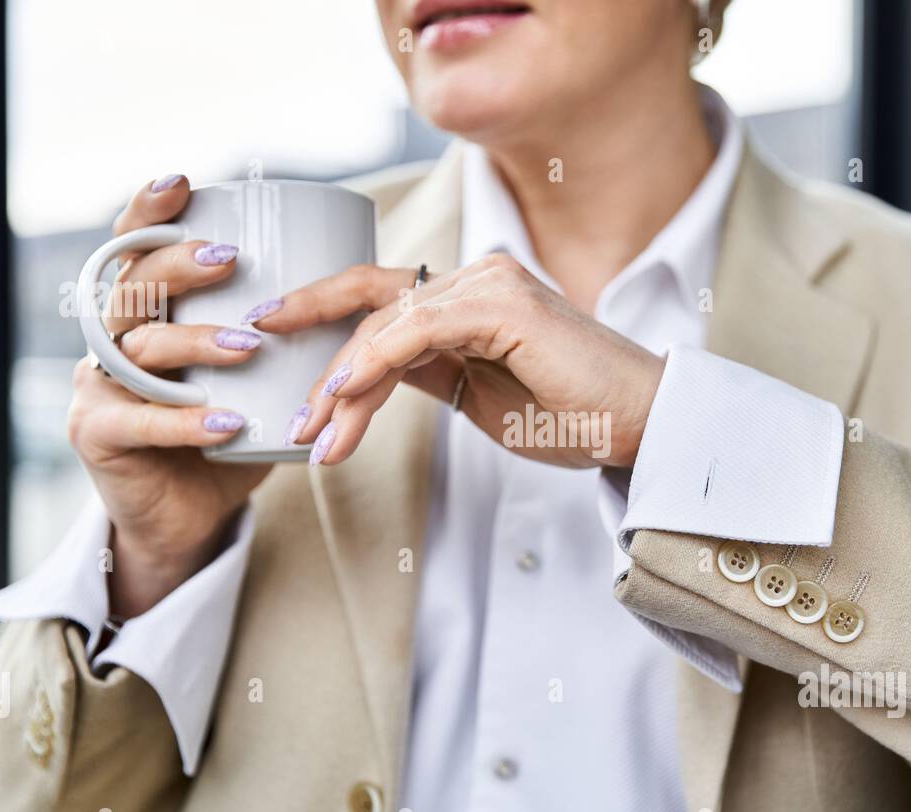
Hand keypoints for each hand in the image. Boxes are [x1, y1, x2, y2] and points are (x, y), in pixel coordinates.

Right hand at [67, 175, 271, 617]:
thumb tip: (351, 279)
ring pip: (138, 349)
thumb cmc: (229, 434)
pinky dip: (184, 420)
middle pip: (133, 287)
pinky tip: (226, 421)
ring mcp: (97, 386)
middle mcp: (110, 340)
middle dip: (179, 265)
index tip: (185, 183)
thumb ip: (279, 332)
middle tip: (230, 257)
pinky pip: (138, 421)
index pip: (136, 250)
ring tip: (249, 348)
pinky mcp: (96, 434)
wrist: (192, 516)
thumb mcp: (255, 375)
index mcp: (144, 313)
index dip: (151, 213)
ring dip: (195, 343)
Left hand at [253, 254, 664, 468]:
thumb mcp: (476, 394)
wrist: (638, 425)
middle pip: (369, 301)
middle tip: (281, 402)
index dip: (320, 313)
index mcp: (469, 297)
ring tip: (317, 435)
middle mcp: (475, 277)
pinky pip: (415, 329)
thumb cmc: (569, 416)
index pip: (379, 299)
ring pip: (385, 323)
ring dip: (343, 383)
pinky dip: (374, 361)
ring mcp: (488, 284)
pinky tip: (346, 395)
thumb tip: (366, 376)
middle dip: (314, 349)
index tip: (272, 341)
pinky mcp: (501, 304)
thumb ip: (426, 371)